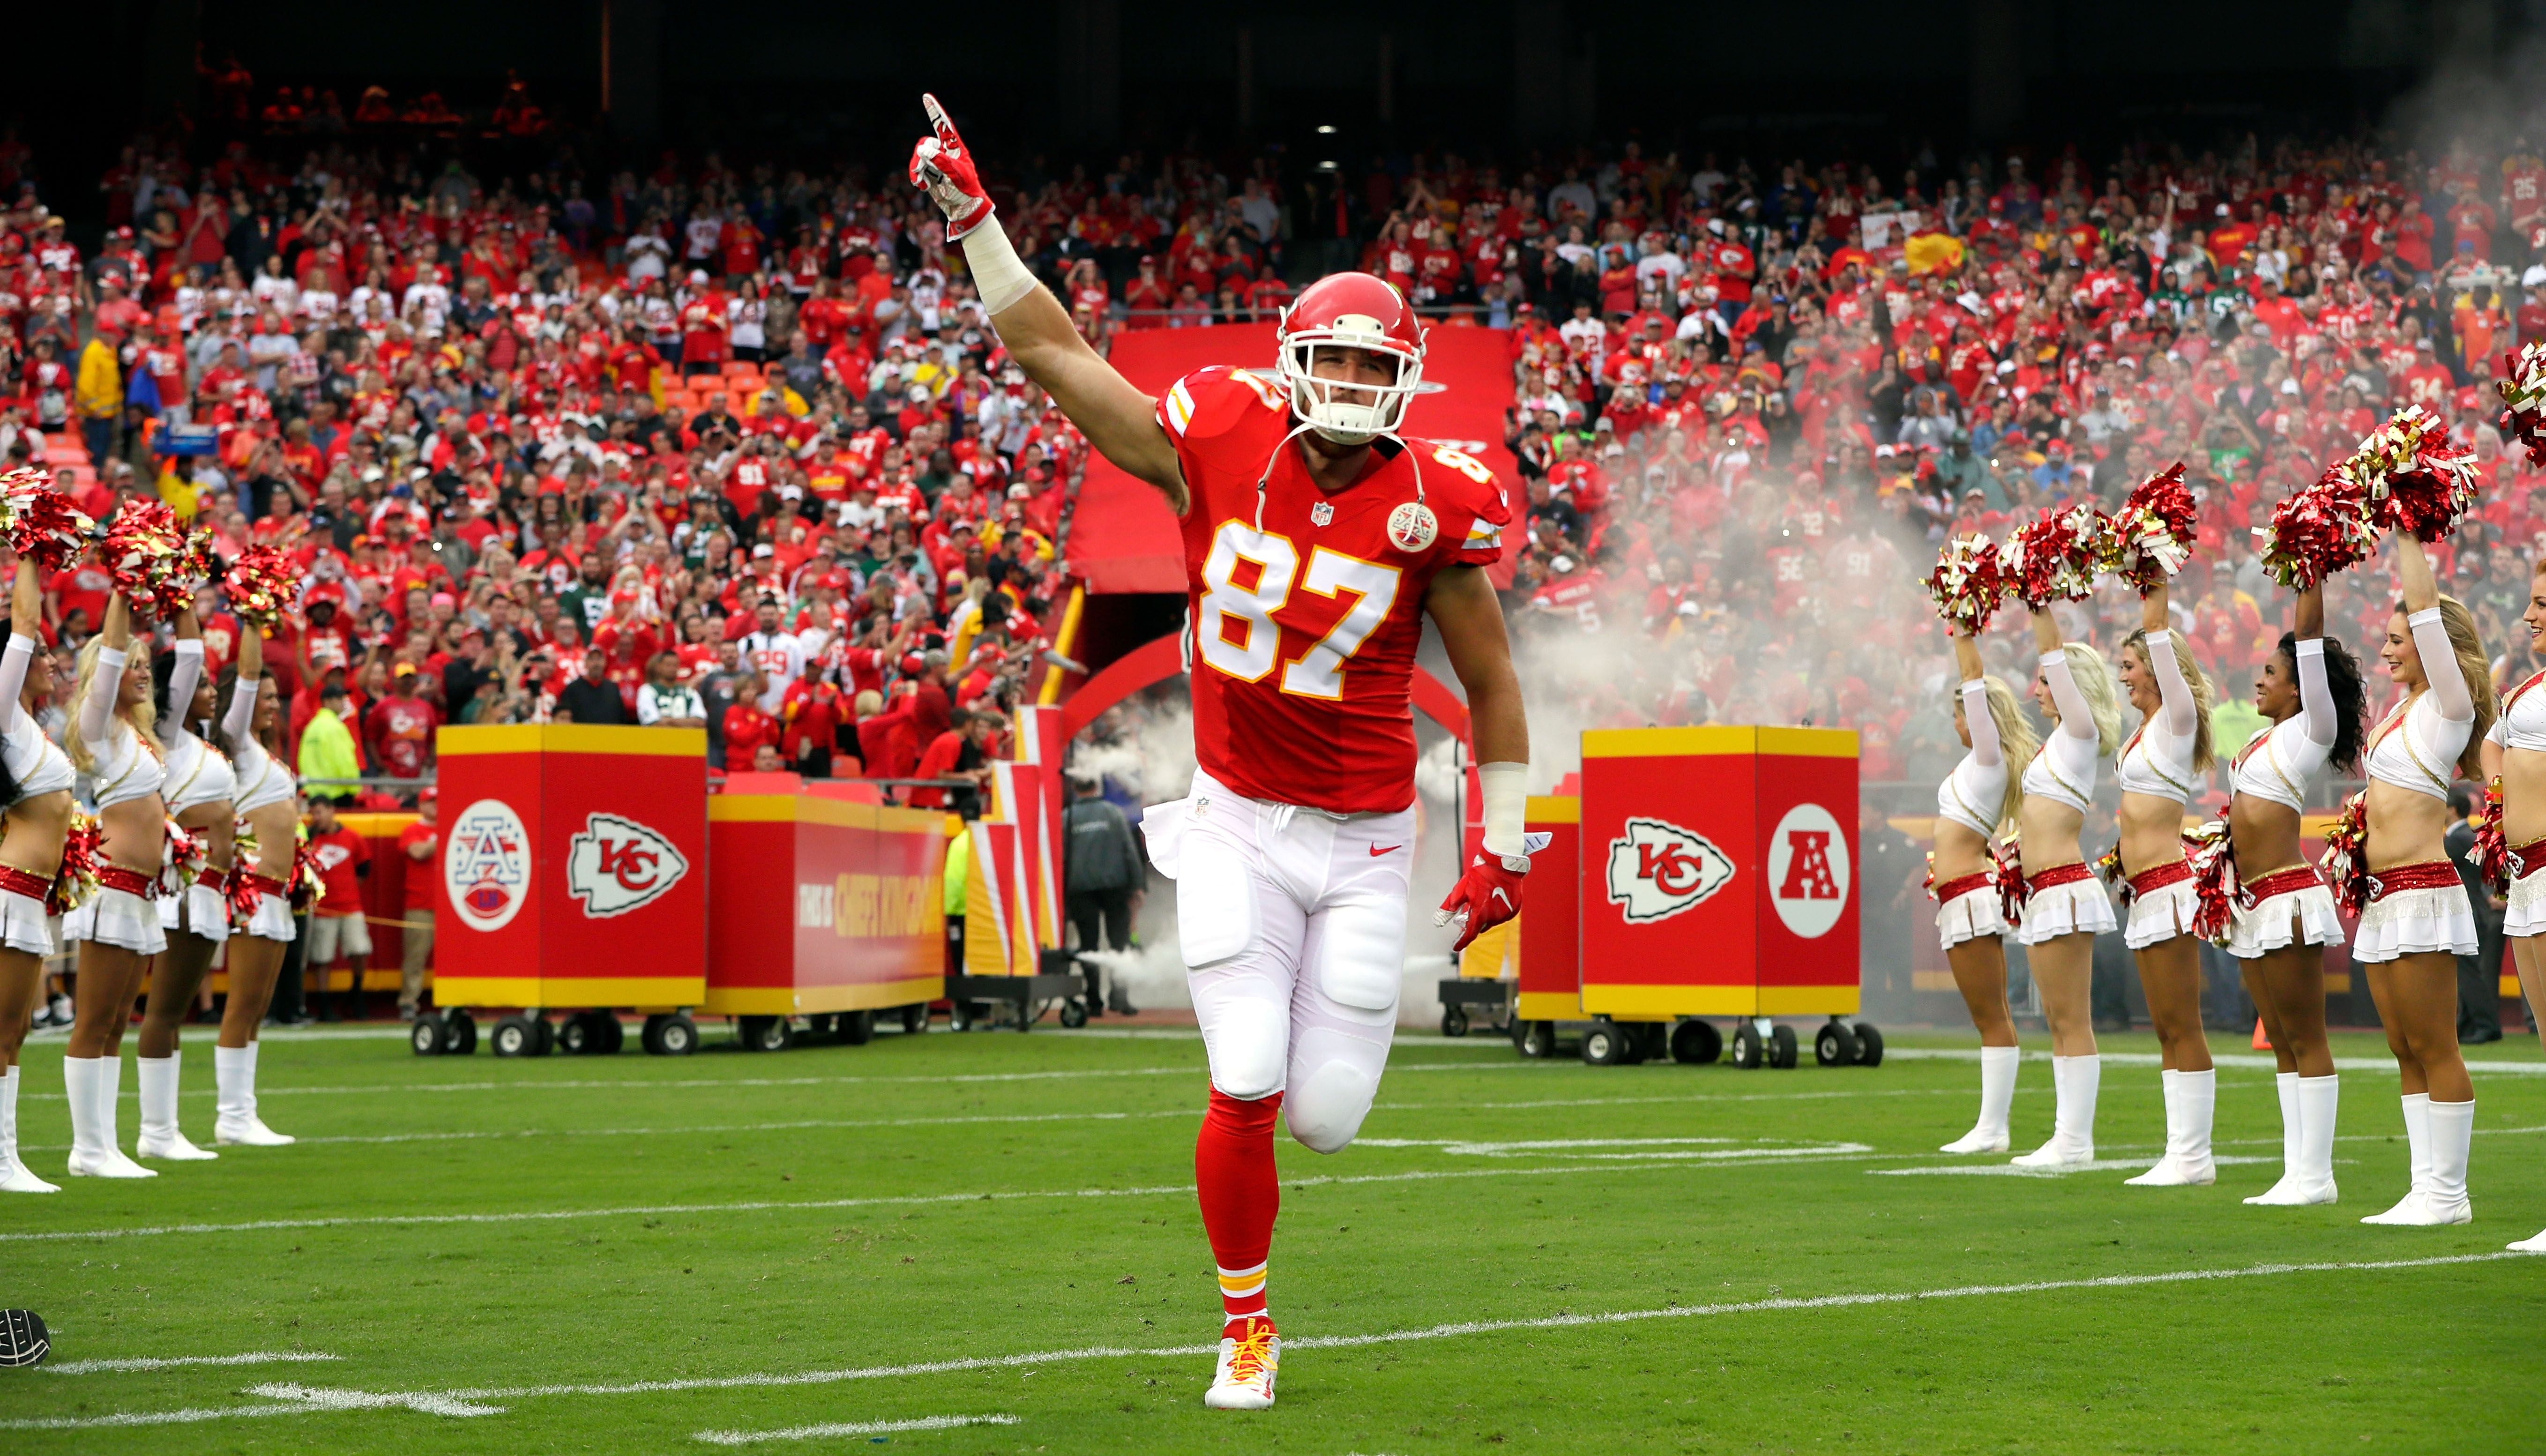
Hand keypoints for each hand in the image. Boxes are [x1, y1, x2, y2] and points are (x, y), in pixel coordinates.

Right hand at [908, 94, 994, 241]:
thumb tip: (923, 149)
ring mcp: (935, 163)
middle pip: (925, 142)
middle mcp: (944, 152)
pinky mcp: (928, 174)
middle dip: (921, 155)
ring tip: (922, 183)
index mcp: (955, 148)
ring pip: (918, 156)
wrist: (964, 210)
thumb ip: (941, 161)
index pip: (943, 125)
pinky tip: (923, 187)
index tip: (926, 97)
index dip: (935, 111)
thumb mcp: (957, 175)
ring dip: (916, 168)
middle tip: (922, 169)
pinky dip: (916, 177)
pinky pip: (915, 169)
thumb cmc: (967, 191)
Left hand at [1436, 850, 1527, 953]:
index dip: (1461, 942)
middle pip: (1480, 926)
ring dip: (1486, 915)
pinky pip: (1503, 915)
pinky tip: (1495, 898)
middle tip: (1471, 908)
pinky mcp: (1514, 909)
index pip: (1469, 934)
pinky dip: (1497, 911)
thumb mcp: (1460, 890)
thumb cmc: (1479, 875)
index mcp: (1479, 914)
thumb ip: (1448, 908)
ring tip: (1485, 898)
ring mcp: (1505, 914)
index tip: (1455, 947)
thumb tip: (1437, 923)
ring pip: (1492, 921)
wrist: (1502, 864)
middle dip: (1474, 921)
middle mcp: (1493, 917)